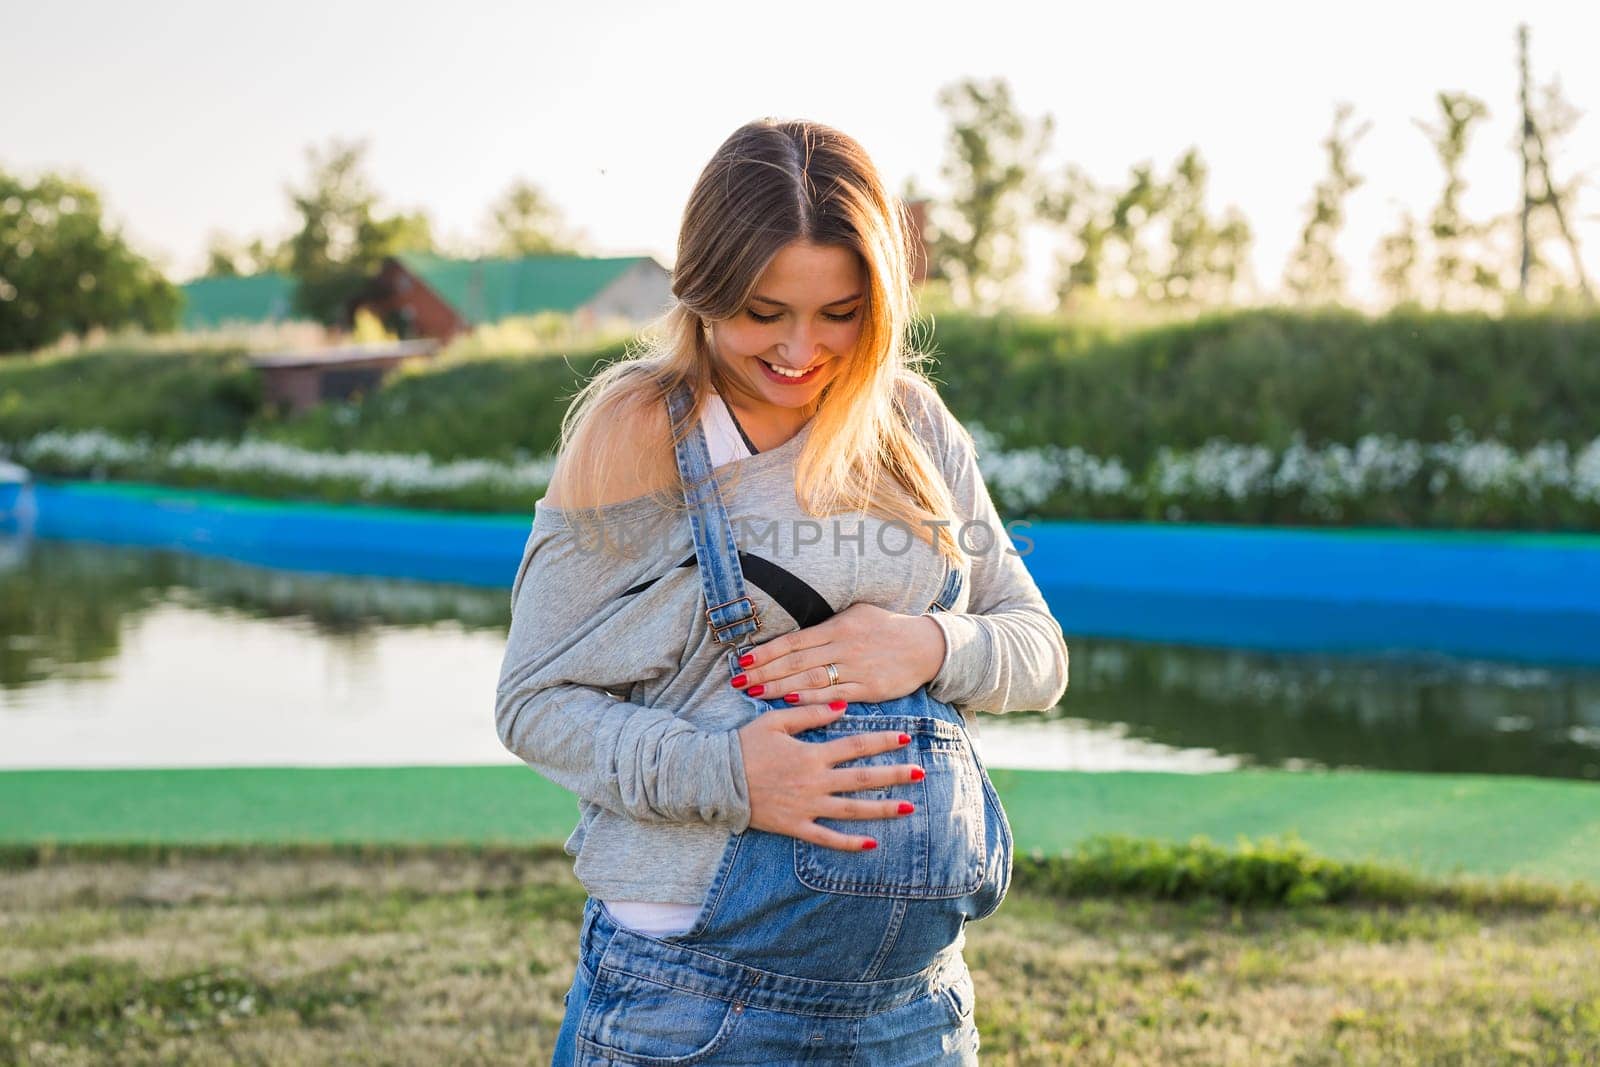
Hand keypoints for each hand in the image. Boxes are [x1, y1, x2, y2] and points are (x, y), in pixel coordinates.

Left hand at [730, 603, 946, 706]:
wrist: (926, 646)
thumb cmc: (886, 628)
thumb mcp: (857, 615)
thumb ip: (827, 624)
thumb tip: (796, 634)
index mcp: (838, 627)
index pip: (794, 640)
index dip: (767, 651)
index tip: (743, 660)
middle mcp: (843, 646)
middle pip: (796, 661)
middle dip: (764, 672)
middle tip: (738, 681)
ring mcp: (856, 669)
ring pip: (810, 679)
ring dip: (779, 687)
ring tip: (754, 693)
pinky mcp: (868, 689)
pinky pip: (834, 695)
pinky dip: (810, 699)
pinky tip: (789, 702)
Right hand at [736, 702, 923, 850]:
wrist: (716, 779)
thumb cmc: (744, 745)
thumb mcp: (775, 721)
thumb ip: (810, 713)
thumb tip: (842, 708)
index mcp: (811, 754)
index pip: (856, 746)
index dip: (882, 741)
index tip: (905, 739)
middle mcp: (815, 781)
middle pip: (862, 778)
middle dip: (893, 776)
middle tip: (920, 774)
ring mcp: (807, 806)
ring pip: (852, 810)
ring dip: (882, 809)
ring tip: (908, 808)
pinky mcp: (795, 826)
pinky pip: (827, 838)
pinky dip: (849, 843)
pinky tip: (872, 843)